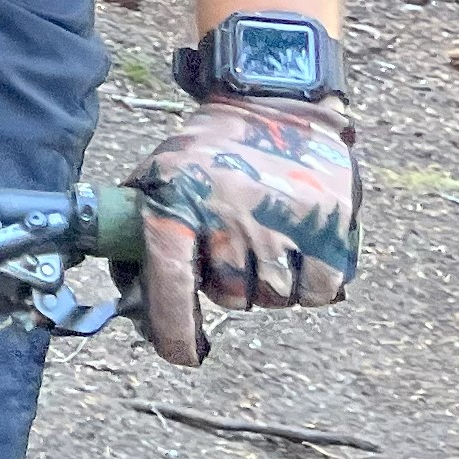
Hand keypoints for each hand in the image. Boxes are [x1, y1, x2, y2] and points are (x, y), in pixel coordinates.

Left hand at [135, 96, 356, 366]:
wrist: (273, 104)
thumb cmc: (206, 152)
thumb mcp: (155, 179)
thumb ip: (135, 238)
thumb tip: (129, 306)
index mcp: (179, 201)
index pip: (170, 284)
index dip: (174, 330)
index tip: (186, 355)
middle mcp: (229, 214)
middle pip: (231, 297)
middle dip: (230, 283)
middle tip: (233, 244)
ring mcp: (282, 222)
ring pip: (275, 298)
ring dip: (270, 281)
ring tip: (265, 234)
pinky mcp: (329, 227)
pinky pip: (318, 293)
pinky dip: (310, 282)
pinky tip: (299, 245)